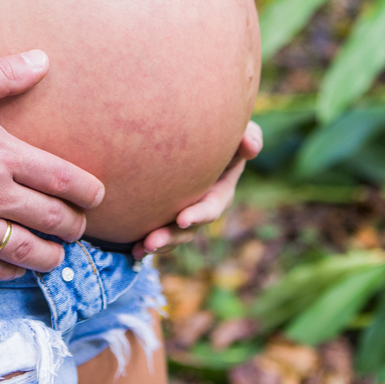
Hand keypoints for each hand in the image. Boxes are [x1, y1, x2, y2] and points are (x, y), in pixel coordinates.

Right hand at [0, 50, 104, 279]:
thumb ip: (3, 75)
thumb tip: (42, 58)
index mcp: (3, 154)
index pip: (62, 179)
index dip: (87, 191)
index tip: (98, 197)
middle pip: (51, 219)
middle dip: (73, 227)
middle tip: (79, 228)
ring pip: (25, 251)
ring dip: (48, 257)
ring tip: (56, 256)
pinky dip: (8, 271)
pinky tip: (16, 270)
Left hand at [132, 120, 262, 259]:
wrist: (198, 138)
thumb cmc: (223, 134)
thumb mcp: (243, 134)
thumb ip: (249, 138)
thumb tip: (251, 146)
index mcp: (220, 191)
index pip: (211, 206)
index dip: (199, 215)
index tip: (182, 220)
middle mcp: (202, 207)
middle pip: (188, 227)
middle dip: (171, 236)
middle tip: (152, 242)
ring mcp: (184, 212)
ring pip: (172, 234)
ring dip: (157, 243)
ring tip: (141, 248)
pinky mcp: (166, 212)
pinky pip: (157, 230)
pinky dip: (144, 241)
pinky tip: (133, 249)